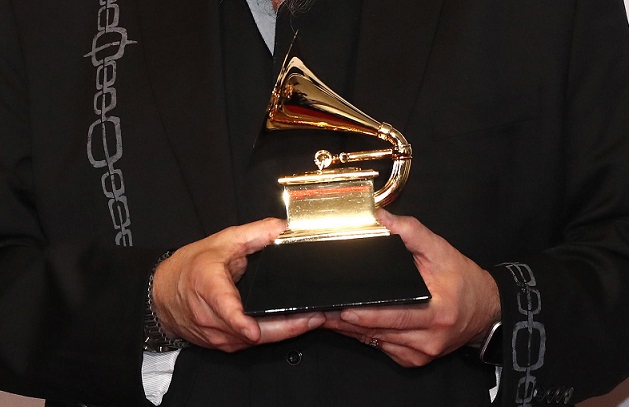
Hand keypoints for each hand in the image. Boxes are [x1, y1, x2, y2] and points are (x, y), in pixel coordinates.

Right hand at [151, 218, 324, 351]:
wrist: (162, 293)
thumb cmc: (189, 268)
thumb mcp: (222, 242)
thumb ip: (255, 233)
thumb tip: (281, 227)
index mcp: (208, 287)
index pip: (224, 308)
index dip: (239, 321)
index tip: (252, 329)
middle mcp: (211, 317)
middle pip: (250, 331)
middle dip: (287, 327)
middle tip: (315, 317)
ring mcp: (216, 335)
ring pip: (255, 341)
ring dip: (285, 332)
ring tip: (312, 320)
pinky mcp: (223, 344)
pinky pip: (251, 344)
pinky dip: (273, 335)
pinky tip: (292, 326)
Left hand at [323, 209, 500, 366]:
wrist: (486, 310)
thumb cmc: (464, 281)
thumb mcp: (441, 251)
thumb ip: (411, 232)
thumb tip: (381, 218)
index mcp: (436, 314)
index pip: (396, 317)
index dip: (368, 316)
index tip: (344, 311)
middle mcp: (429, 339)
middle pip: (378, 332)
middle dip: (345, 322)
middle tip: (320, 312)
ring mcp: (421, 353)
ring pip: (375, 342)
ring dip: (349, 330)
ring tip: (325, 316)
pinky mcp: (414, 359)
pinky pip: (382, 348)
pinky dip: (364, 336)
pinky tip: (347, 325)